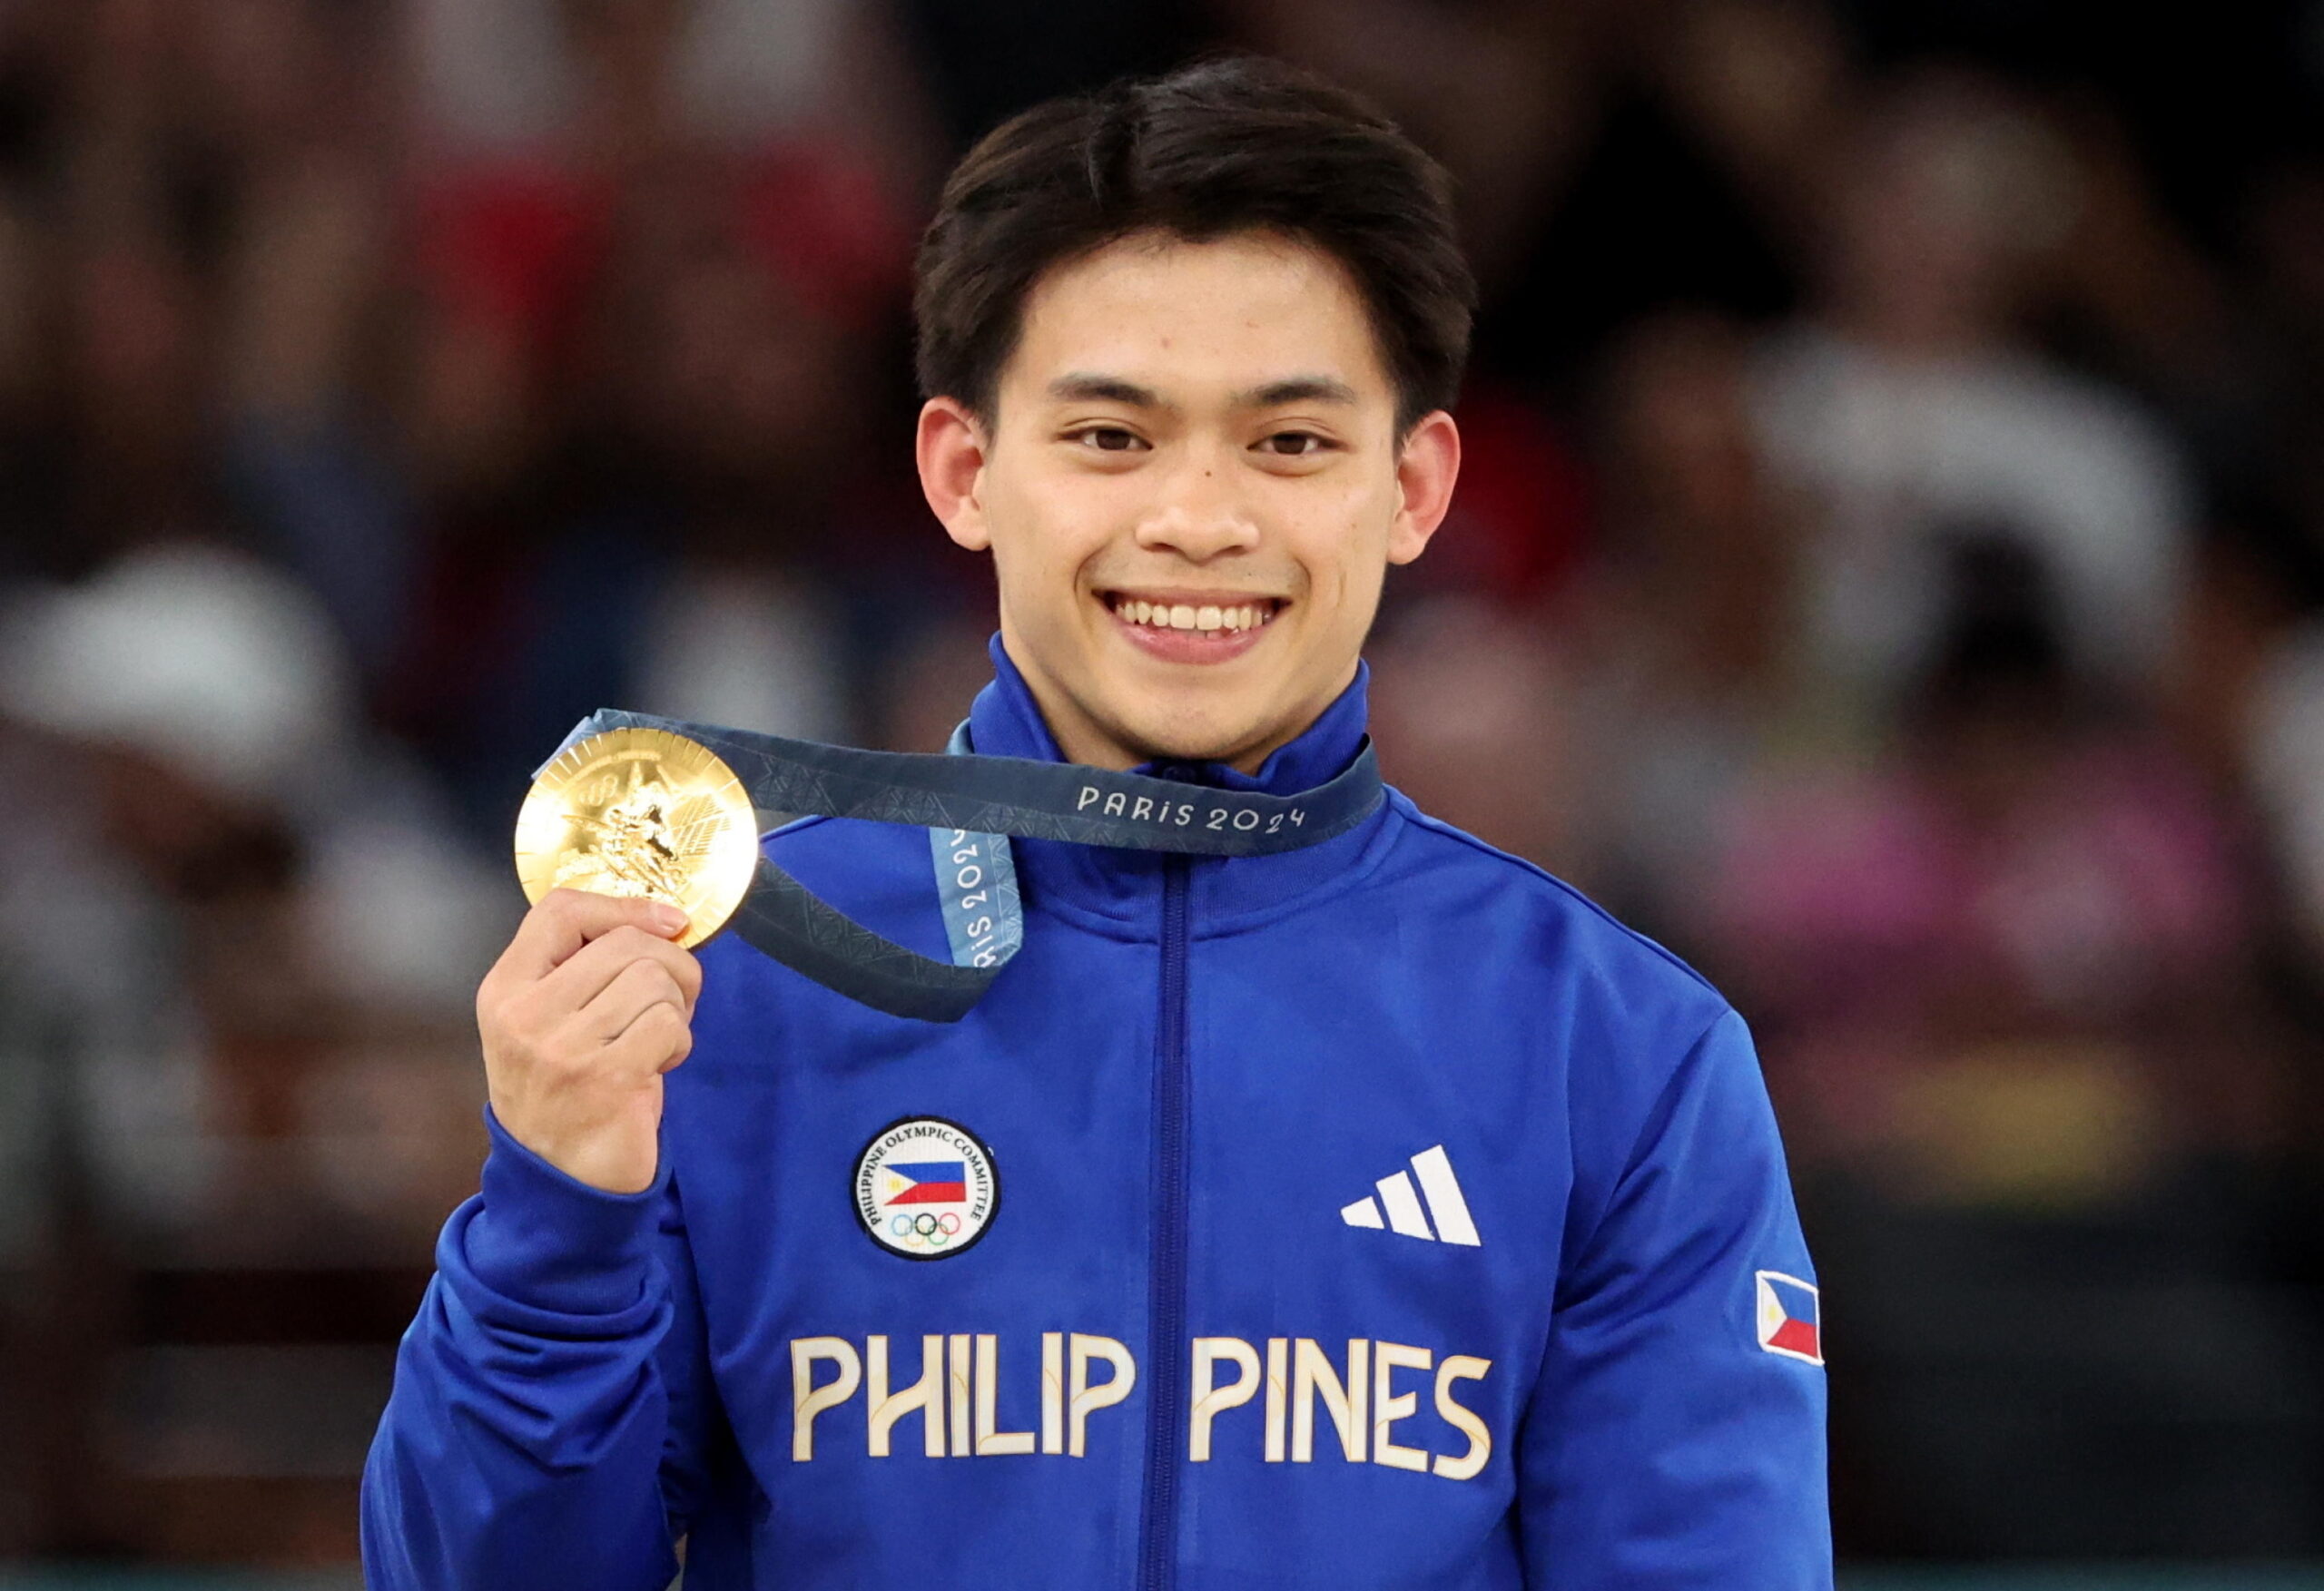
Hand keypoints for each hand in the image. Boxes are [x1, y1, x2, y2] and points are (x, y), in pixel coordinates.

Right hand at [476, 888, 701, 1193]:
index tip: (667, 922)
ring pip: (653, 979)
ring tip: (656, 1041)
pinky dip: (678, 1042)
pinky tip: (660, 1067)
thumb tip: (662, 919)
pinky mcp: (606, 1079)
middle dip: (670, 965)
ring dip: (674, 1009)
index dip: (622, 906)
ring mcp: (563, 1048)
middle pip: (624, 942)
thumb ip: (582, 970)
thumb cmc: (567, 1093)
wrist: (561, 1182)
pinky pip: (668, 1024)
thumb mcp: (548, 1023)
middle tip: (670, 1002)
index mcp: (504, 990)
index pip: (559, 910)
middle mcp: (525, 1015)